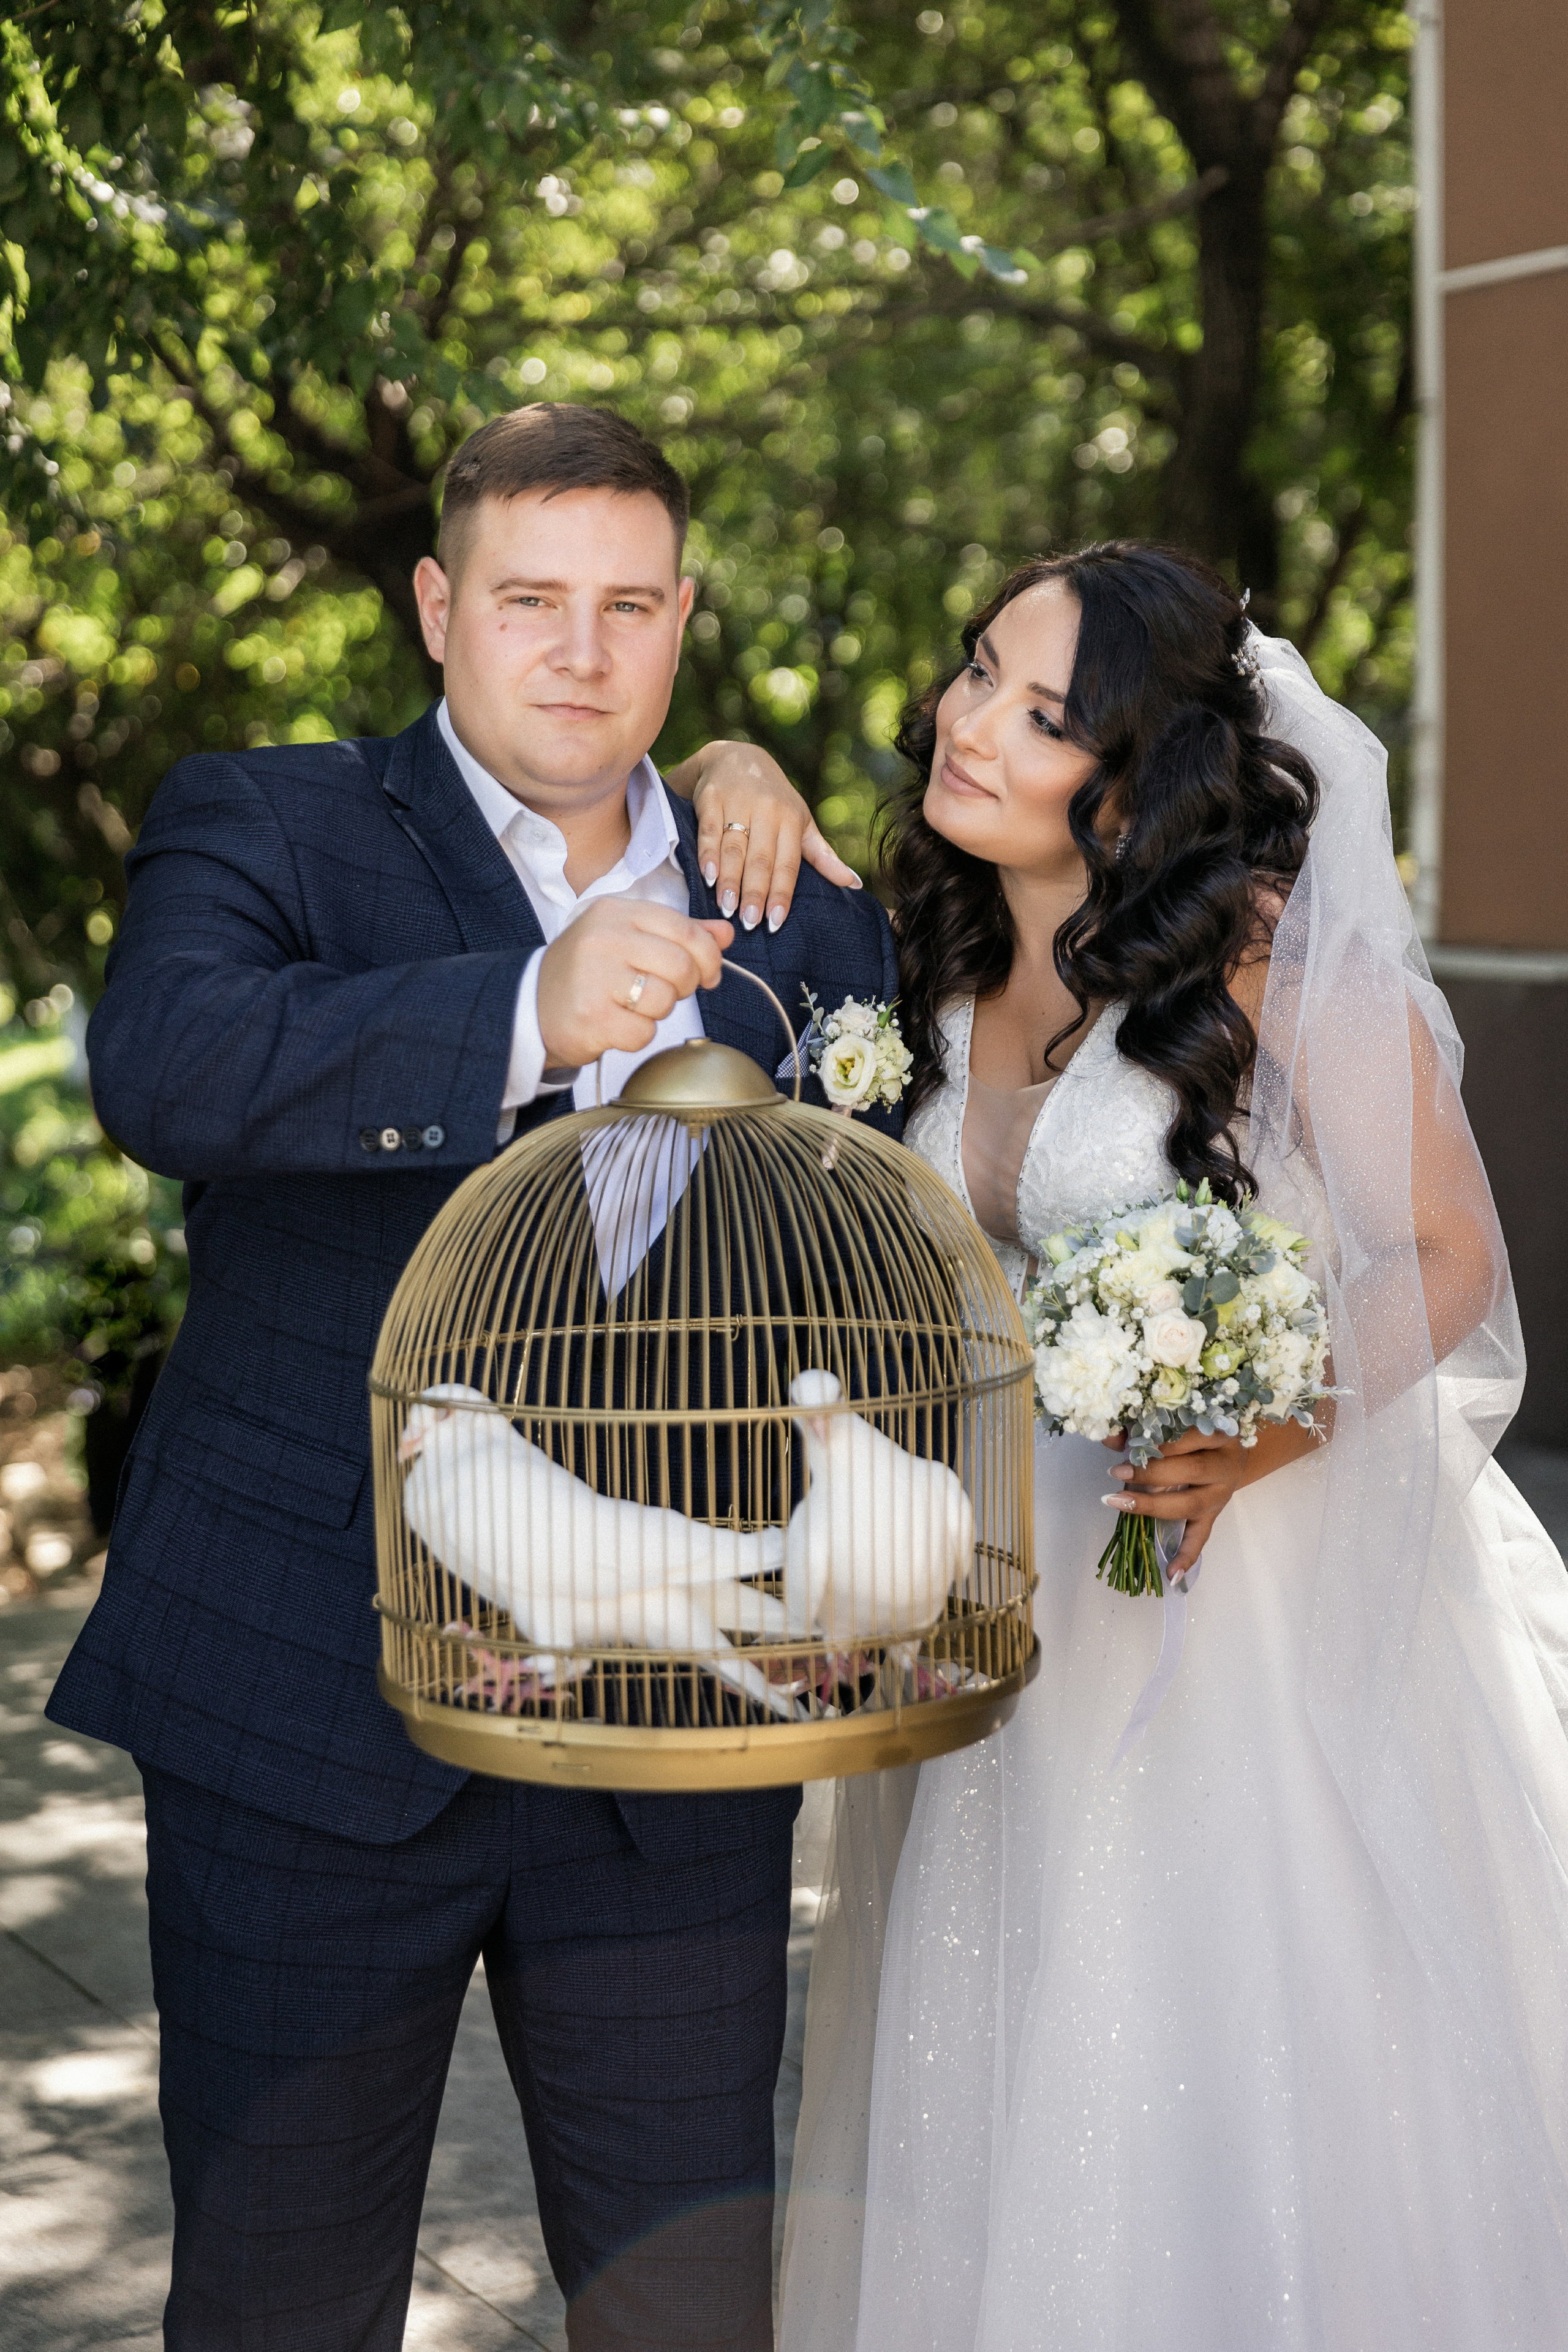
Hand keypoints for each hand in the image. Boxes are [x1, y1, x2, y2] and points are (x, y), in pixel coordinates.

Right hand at [536, 899, 732, 1070]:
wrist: (530, 1005)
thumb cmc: (586, 972)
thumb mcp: (627, 939)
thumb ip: (679, 934)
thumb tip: (726, 934)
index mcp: (617, 913)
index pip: (685, 929)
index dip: (708, 957)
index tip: (707, 974)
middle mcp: (604, 939)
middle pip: (682, 966)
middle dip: (684, 987)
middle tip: (666, 993)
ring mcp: (596, 978)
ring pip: (665, 1000)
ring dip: (658, 1012)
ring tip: (632, 1006)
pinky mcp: (592, 1017)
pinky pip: (644, 1033)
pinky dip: (637, 1035)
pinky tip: (616, 1025)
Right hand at [664, 740, 861, 930]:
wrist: (737, 758)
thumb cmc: (775, 800)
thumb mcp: (801, 823)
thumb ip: (822, 856)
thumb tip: (854, 883)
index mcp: (791, 821)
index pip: (787, 864)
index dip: (781, 894)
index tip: (775, 922)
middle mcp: (767, 811)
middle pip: (761, 860)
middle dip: (755, 892)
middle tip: (750, 923)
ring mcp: (737, 804)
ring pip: (734, 849)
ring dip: (730, 880)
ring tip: (727, 908)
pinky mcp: (711, 800)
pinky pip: (709, 832)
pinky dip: (707, 855)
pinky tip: (707, 877)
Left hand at [1101, 1418, 1321, 1577]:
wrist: (1230, 1450)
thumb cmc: (1194, 1434)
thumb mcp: (1177, 1426)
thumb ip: (1142, 1428)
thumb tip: (1107, 1433)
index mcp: (1220, 1434)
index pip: (1190, 1436)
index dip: (1158, 1441)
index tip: (1126, 1446)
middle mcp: (1226, 1465)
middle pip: (1193, 1471)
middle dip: (1152, 1473)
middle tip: (1117, 1473)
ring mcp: (1222, 1494)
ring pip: (1193, 1505)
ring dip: (1154, 1507)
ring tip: (1121, 1504)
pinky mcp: (1215, 1515)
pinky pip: (1201, 1537)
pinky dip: (1186, 1556)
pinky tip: (1171, 1574)